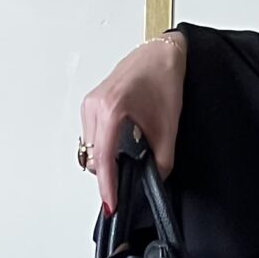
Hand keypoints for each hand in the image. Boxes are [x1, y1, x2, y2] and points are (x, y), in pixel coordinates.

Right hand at [79, 31, 185, 213]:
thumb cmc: (164, 78)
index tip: (111, 203)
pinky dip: (104, 145)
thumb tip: (153, 179)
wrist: (160, 54)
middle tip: (130, 179)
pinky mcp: (91, 103)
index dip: (107, 185)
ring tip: (129, 156)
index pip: (104, 158)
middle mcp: (94, 106)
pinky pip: (91, 135)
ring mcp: (89, 104)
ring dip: (105, 159)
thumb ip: (162, 159)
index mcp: (112, 108)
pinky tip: (121, 142)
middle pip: (93, 157)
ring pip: (90, 148)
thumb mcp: (168, 126)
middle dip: (109, 172)